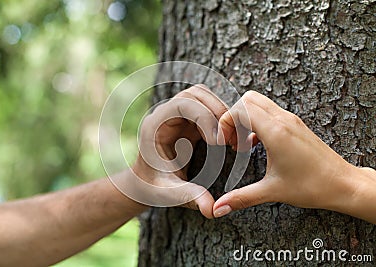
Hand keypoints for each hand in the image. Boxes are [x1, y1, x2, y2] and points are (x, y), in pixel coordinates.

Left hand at [132, 84, 227, 218]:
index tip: (218, 142)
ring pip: (204, 96)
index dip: (204, 117)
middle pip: (195, 93)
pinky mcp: (190, 121)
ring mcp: (178, 116)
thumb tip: (211, 210)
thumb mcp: (169, 193)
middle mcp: (167, 115)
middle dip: (217, 110)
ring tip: (232, 138)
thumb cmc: (153, 187)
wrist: (146, 183)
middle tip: (230, 139)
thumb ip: (189, 197)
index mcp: (155, 126)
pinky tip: (230, 139)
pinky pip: (209, 109)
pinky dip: (223, 118)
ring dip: (222, 111)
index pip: (182, 104)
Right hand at [213, 90, 364, 217]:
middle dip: (233, 117)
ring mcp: (291, 120)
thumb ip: (242, 198)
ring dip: (245, 119)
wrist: (343, 184)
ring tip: (242, 144)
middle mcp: (284, 120)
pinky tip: (257, 144)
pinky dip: (257, 122)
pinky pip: (270, 112)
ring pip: (260, 103)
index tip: (224, 142)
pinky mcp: (296, 125)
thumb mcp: (272, 191)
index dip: (225, 122)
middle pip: (248, 99)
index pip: (241, 108)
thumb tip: (219, 208)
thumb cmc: (313, 186)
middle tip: (231, 140)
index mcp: (276, 132)